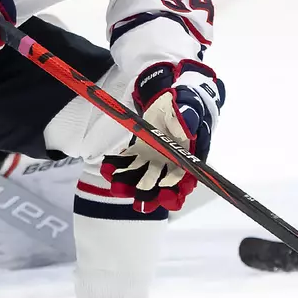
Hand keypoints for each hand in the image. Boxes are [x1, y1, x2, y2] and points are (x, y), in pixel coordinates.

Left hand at [103, 60, 223, 213]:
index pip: (185, 181)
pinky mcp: (139, 153)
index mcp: (189, 157)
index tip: (165, 192)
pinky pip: (127, 163)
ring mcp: (154, 160)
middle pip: (162, 186)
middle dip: (150, 194)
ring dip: (130, 185)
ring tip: (117, 184)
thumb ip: (188, 117)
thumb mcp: (189, 106)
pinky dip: (118, 167)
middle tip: (139, 201)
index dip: (176, 191)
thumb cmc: (186, 102)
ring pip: (141, 178)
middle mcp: (171, 163)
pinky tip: (108, 167)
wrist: (171, 97)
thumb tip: (187, 128)